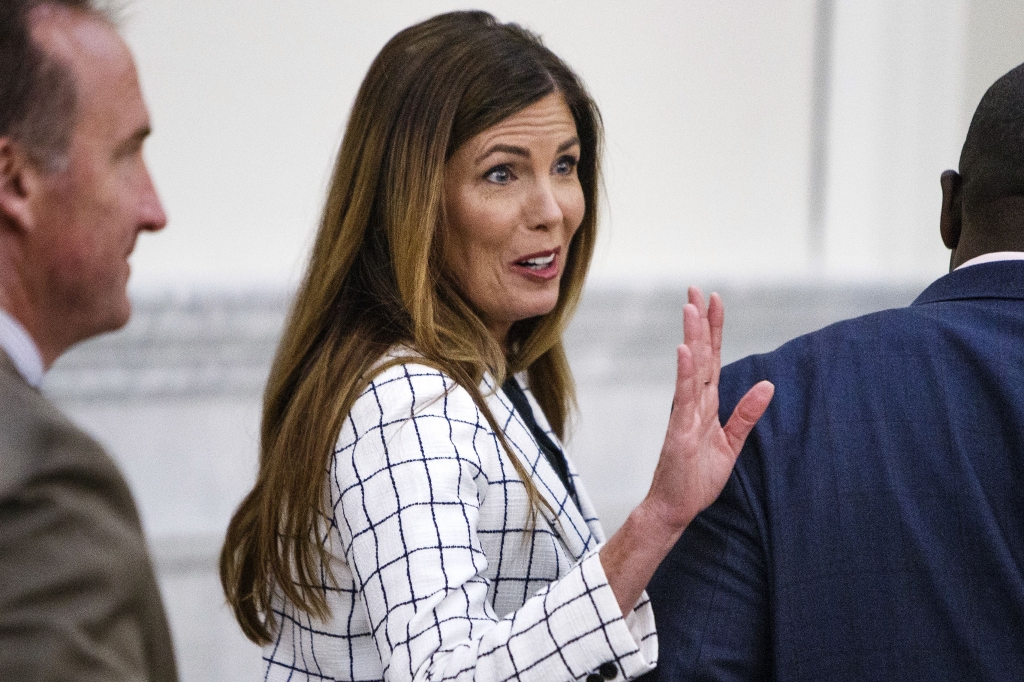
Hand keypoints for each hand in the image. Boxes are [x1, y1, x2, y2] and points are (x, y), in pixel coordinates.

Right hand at [643, 287, 773, 532]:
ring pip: (691, 369)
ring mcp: (684, 414)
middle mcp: (694, 403)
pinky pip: (684, 397)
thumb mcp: (731, 444)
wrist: (675, 507)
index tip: (713, 300)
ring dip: (692, 337)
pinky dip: (685, 372)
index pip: (712, 359)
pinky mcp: (680, 430)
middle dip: (699, 322)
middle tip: (696, 290)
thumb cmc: (697, 478)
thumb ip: (746, 414)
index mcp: (707, 404)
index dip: (714, 330)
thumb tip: (768, 386)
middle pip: (701, 355)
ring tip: (690, 308)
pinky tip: (686, 351)